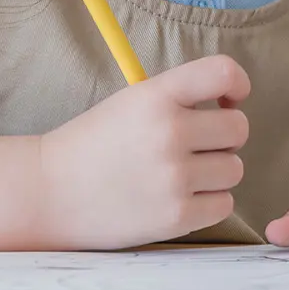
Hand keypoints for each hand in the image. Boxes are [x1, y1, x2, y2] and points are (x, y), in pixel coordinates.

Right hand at [35, 54, 249, 248]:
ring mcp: (174, 177)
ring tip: (181, 174)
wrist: (50, 192)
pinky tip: (179, 198)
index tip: (227, 99)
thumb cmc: (95, 143)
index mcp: (157, 95)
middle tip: (195, 145)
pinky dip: (208, 203)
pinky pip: (224, 204)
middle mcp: (169, 132)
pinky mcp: (176, 217)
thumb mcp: (133, 101)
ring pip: (235, 168)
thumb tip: (232, 105)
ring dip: (215, 172)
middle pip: (238, 128)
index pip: (224, 72)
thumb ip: (180, 96)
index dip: (237, 85)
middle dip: (223, 137)